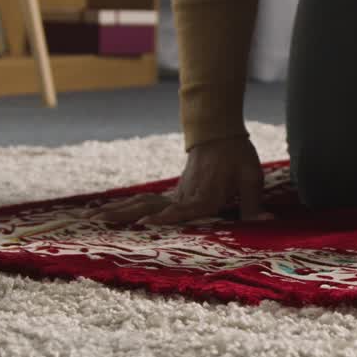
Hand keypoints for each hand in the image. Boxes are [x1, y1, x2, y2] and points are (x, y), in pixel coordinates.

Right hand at [91, 135, 270, 224]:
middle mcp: (185, 197)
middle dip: (125, 216)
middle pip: (150, 208)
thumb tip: (264, 223)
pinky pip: (147, 203)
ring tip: (92, 218)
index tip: (146, 223)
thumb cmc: (237, 157)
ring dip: (118, 212)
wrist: (219, 133)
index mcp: (204, 196)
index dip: (165, 218)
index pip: (183, 210)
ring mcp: (176, 195)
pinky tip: (109, 213)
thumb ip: (253, 205)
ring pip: (143, 205)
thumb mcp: (251, 178)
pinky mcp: (173, 194)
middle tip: (98, 222)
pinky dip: (127, 209)